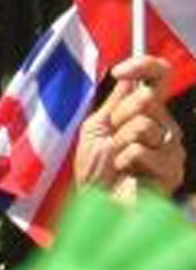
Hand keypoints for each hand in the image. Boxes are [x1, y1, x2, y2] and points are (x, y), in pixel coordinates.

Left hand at [78, 55, 185, 194]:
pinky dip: (124, 161)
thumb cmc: (96, 171)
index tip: (120, 71)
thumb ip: (115, 102)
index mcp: (148, 112)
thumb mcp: (97, 128)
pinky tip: (127, 174)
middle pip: (147, 98)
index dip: (144, 66)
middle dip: (118, 118)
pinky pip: (141, 150)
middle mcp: (165, 126)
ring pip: (142, 124)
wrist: (98, 204)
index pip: (160, 77)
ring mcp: (172, 147)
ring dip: (119, 143)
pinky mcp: (173, 169)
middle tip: (112, 141)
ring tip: (118, 161)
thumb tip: (129, 76)